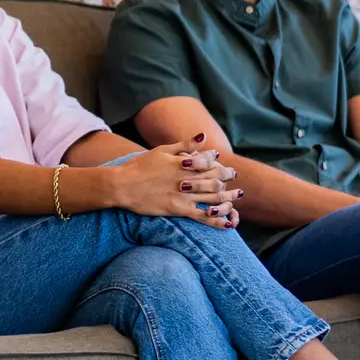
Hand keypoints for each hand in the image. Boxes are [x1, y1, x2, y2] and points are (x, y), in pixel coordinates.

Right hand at [108, 133, 242, 225]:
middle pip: (216, 179)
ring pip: (214, 197)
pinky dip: (218, 220)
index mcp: (183, 163)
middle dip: (227, 177)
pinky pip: (203, 217)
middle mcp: (187, 179)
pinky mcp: (179, 210)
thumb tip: (203, 136)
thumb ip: (184, 145)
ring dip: (229, 197)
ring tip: (237, 195)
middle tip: (234, 175)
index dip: (218, 162)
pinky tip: (229, 223)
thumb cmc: (140, 166)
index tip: (222, 162)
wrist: (122, 186)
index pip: (209, 162)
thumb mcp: (162, 150)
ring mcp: (184, 195)